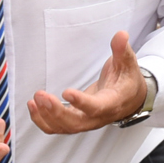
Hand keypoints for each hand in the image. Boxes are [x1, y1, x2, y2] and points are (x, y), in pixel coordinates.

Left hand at [28, 32, 147, 135]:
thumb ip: (122, 50)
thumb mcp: (127, 63)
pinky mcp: (76, 121)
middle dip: (56, 112)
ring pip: (64, 128)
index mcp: (112, 103)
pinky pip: (57, 128)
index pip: (96, 108)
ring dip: (46, 116)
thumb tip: (121, 34)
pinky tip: (33, 106)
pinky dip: (42, 120)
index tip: (66, 92)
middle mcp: (97, 117)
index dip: (81, 103)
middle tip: (41, 96)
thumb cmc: (126, 81)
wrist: (129, 98)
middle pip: (75, 123)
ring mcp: (85, 121)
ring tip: (34, 99)